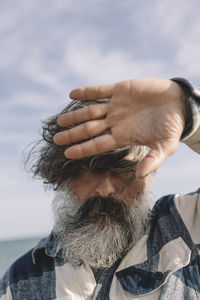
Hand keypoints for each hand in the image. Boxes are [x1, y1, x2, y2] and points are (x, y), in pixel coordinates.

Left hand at [54, 78, 185, 177]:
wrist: (179, 103)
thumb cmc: (172, 127)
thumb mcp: (165, 147)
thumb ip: (152, 160)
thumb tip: (140, 176)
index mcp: (123, 136)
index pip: (98, 144)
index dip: (82, 149)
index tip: (67, 153)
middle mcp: (115, 122)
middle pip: (89, 129)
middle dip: (72, 134)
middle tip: (56, 139)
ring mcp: (116, 105)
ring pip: (90, 111)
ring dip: (75, 116)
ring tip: (60, 121)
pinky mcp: (120, 89)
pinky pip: (99, 90)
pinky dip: (86, 91)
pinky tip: (72, 94)